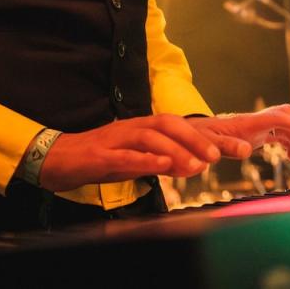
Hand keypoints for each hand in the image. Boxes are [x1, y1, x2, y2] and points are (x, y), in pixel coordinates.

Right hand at [37, 114, 223, 192]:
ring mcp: (116, 139)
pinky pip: (124, 155)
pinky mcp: (100, 154)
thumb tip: (193, 165)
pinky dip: (144, 158)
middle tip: (218, 156)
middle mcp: (132, 128)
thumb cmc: (99, 160)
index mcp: (143, 128)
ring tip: (196, 165)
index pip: (180, 127)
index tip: (233, 149)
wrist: (56, 158)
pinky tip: (161, 164)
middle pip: (169, 125)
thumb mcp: (136, 161)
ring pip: (150, 137)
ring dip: (175, 149)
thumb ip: (163, 161)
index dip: (208, 137)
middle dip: (196, 139)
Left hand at [189, 105, 289, 170]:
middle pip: (287, 117)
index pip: (278, 117)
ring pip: (285, 128)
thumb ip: (228, 146)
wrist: (192, 135)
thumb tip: (247, 150)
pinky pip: (279, 135)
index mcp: (248, 122)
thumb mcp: (211, 144)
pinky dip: (289, 145)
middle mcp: (255, 121)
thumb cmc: (200, 139)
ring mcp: (257, 126)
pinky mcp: (255, 134)